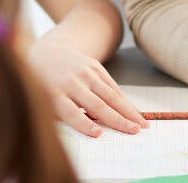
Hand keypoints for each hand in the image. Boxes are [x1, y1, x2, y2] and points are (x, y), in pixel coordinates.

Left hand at [27, 37, 147, 136]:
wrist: (49, 53)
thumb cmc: (45, 84)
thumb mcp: (45, 101)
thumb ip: (64, 116)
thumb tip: (93, 130)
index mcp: (54, 94)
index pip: (71, 112)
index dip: (85, 124)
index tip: (98, 134)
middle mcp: (71, 82)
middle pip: (96, 104)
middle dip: (117, 119)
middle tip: (134, 131)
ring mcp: (85, 73)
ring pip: (110, 95)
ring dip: (128, 111)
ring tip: (141, 124)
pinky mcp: (94, 66)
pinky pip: (112, 86)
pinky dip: (123, 100)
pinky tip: (133, 111)